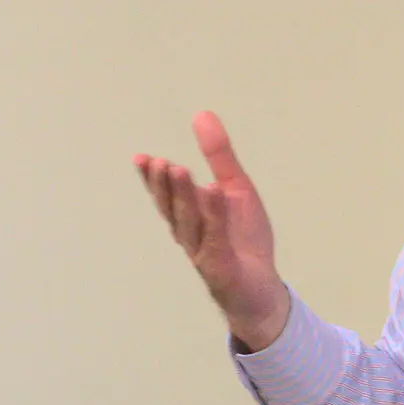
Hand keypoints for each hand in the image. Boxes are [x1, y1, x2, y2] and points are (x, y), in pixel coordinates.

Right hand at [134, 112, 290, 350]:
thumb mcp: (236, 189)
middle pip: (172, 209)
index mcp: (189, 218)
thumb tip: (202, 114)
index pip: (166, 196)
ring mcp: (205, 254)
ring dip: (183, 196)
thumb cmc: (243, 240)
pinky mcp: (223, 268)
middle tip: (157, 162)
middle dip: (164, 185)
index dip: (152, 179)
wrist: (262, 290)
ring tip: (178, 169)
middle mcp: (191, 236)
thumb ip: (219, 156)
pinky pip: (217, 239)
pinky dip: (215, 216)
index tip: (140, 158)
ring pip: (190, 223)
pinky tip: (214, 193)